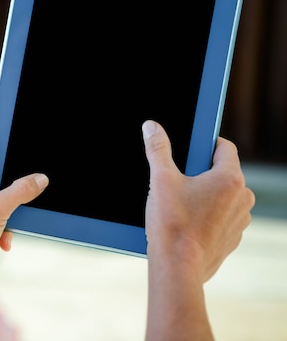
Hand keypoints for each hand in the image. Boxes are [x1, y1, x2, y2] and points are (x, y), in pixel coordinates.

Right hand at [142, 120, 254, 280]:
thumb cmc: (172, 223)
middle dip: (200, 172)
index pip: (224, 147)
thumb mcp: (160, 179)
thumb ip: (157, 149)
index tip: (189, 148)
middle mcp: (242, 198)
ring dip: (204, 195)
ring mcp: (239, 221)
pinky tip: (185, 222)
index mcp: (230, 178)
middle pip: (222, 172)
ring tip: (179, 203)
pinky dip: (206, 216)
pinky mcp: (232, 239)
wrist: (178, 267)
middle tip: (176, 179)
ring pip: (222, 196)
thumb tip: (151, 127)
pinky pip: (220, 218)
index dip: (205, 143)